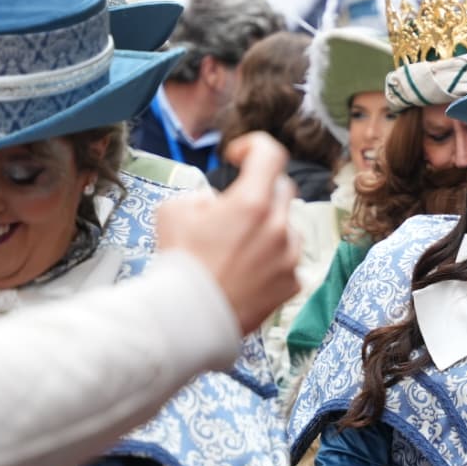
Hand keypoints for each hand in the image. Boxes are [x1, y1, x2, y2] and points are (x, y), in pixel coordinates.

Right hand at [155, 132, 301, 333]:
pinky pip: (288, 260)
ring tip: (237, 248)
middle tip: (234, 208)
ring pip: (288, 226)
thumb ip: (200, 196)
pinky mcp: (293, 282)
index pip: (270, 153)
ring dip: (268, 228)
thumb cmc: (179, 263)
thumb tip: (215, 203)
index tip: (237, 158)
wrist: (189, 318)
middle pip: (282, 188)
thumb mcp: (174, 212)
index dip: (253, 147)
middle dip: (260, 190)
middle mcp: (278, 227)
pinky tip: (247, 272)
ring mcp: (289, 256)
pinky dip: (272, 260)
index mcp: (251, 203)